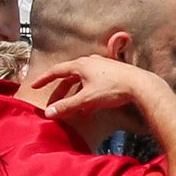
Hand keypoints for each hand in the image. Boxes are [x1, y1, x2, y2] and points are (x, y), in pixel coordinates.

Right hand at [21, 52, 169, 128]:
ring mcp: (102, 67)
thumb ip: (67, 106)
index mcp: (81, 65)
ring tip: (71, 111)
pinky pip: (93, 85)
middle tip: (53, 105)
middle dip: (60, 93)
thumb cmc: (113, 89)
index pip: (57, 71)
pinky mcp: (112, 74)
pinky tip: (89, 110)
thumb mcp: (87, 99)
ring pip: (82, 82)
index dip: (44, 79)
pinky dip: (87, 96)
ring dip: (75, 96)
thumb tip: (48, 113)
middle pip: (69, 78)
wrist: (142, 86)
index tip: (33, 85)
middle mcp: (90, 62)